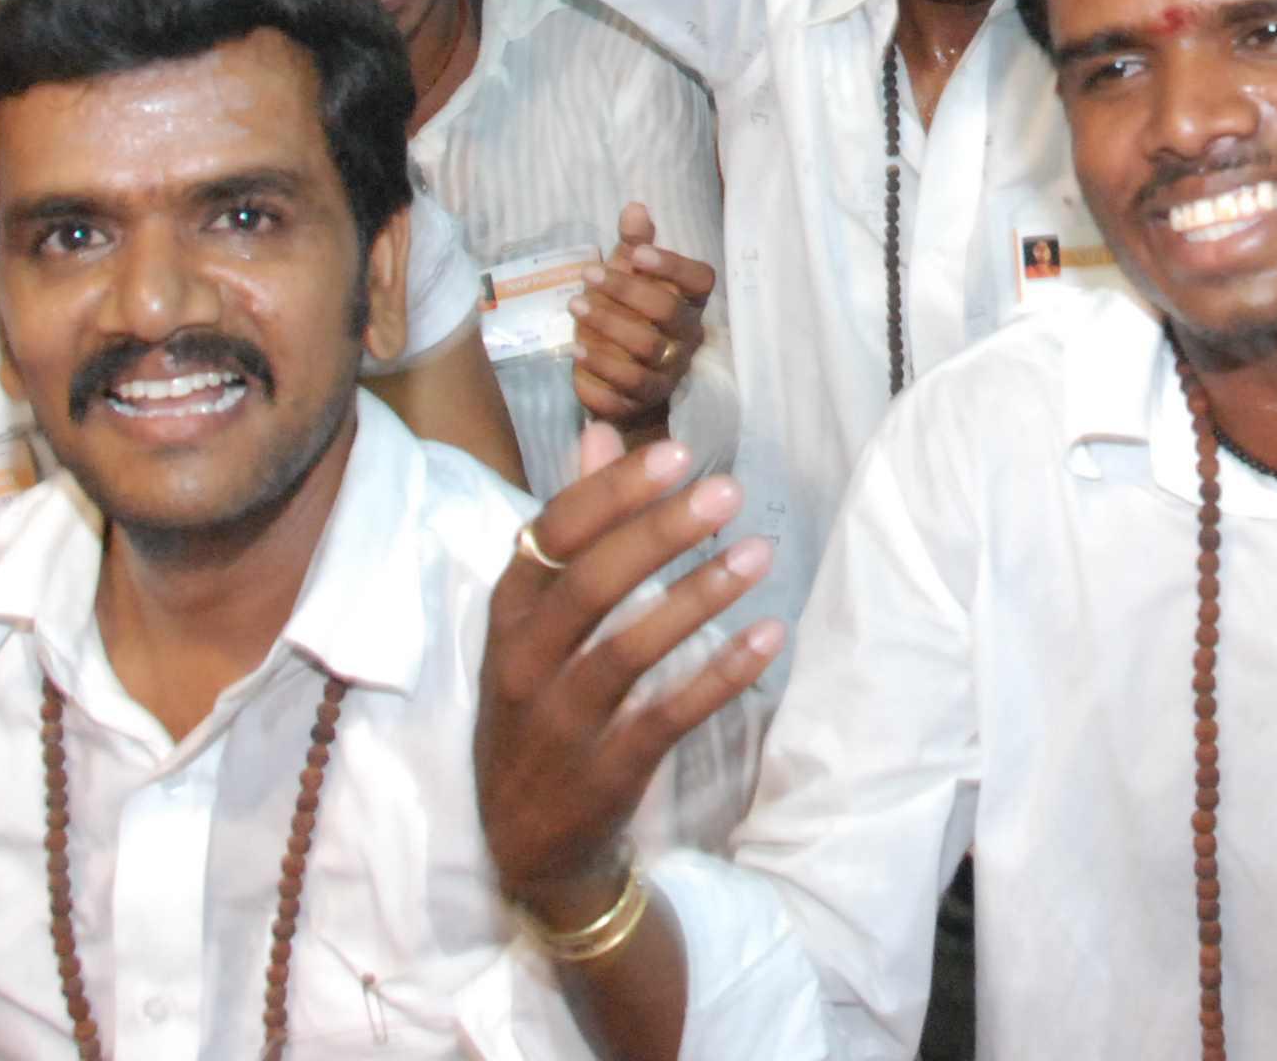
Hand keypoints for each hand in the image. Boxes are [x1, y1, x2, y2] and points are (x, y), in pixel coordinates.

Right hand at [478, 427, 782, 932]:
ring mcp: (559, 722)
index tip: (676, 454)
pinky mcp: (604, 771)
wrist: (525, 842)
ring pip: (626, 649)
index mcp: (508, 615)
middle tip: (726, 492)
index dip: (612, 492)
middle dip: (659, 533)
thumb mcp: (533, 620)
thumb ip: (571, 527)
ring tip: (759, 555)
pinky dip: (719, 676)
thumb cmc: (538, 704)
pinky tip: (768, 638)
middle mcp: (522, 663)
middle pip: (589, 585)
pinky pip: (666, 716)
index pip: (552, 537)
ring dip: (696, 598)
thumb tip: (598, 433)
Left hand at [569, 202, 716, 431]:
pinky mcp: (641, 401)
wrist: (624, 380)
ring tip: (575, 307)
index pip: (700, 281)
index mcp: (690, 303)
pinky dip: (600, 371)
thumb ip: (633, 245)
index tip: (637, 253)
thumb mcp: (630, 278)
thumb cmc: (630, 316)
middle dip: (626, 292)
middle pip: (666, 314)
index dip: (673, 266)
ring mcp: (667, 373)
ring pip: (645, 351)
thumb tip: (634, 208)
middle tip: (588, 274)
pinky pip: (625, 390)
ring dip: (608, 326)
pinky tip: (576, 352)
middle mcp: (686, 339)